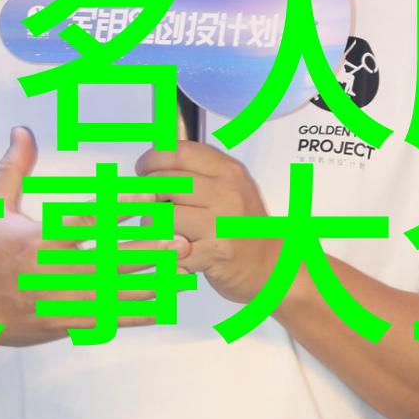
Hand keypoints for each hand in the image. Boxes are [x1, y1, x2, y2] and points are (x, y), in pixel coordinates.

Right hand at [0, 126, 183, 348]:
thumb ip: (13, 169)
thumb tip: (23, 131)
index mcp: (37, 240)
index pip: (85, 220)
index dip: (118, 206)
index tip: (148, 194)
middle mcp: (50, 273)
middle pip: (106, 260)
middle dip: (146, 250)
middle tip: (180, 239)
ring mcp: (57, 302)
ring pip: (111, 294)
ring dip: (149, 283)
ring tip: (180, 272)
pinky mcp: (59, 324)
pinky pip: (101, 320)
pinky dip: (131, 314)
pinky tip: (159, 307)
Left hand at [133, 139, 281, 307]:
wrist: (273, 265)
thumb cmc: (244, 227)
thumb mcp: (229, 187)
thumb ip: (198, 172)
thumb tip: (154, 159)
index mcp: (228, 171)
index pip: (178, 152)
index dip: (152, 160)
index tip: (144, 170)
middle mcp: (226, 193)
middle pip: (164, 183)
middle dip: (146, 195)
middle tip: (148, 205)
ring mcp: (221, 223)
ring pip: (162, 216)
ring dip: (152, 227)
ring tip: (161, 231)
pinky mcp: (214, 253)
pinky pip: (171, 249)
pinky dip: (165, 253)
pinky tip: (175, 252)